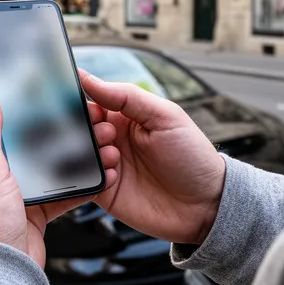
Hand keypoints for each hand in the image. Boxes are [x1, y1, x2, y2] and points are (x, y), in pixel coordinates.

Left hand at [0, 87, 119, 266]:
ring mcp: (10, 195)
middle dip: (46, 132)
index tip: (35, 95)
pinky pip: (56, 192)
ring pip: (42, 166)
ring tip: (87, 145)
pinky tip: (90, 176)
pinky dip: (74, 185)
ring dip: (64, 157)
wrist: (1, 274)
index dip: (11, 109)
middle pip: (21, 144)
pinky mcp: (31, 212)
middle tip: (72, 119)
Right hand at [82, 71, 225, 244]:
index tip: (82, 103)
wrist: (205, 206)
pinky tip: (115, 178)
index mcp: (127, 117)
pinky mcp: (105, 192)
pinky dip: (93, 177)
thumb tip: (89, 79)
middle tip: (107, 134)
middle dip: (85, 128)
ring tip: (114, 156)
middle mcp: (114, 140)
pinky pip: (83, 182)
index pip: (94, 101)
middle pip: (81, 128)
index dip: (84, 101)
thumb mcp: (165, 116)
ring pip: (78, 154)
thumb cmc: (192, 157)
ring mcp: (108, 166)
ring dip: (89, 152)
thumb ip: (126, 96)